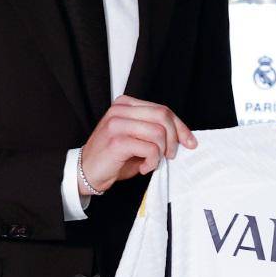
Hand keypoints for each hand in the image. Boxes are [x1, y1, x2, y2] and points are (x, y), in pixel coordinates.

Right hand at [77, 95, 196, 195]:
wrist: (85, 172)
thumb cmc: (113, 157)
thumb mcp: (135, 138)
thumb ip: (153, 130)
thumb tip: (183, 137)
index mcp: (126, 104)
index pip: (162, 109)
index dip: (180, 127)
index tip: (190, 142)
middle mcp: (120, 110)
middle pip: (163, 116)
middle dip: (174, 139)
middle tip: (169, 155)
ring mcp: (117, 123)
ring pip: (159, 132)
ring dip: (160, 153)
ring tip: (151, 162)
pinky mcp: (117, 141)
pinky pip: (150, 148)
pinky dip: (152, 161)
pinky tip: (143, 167)